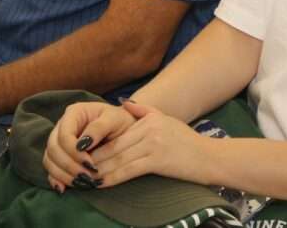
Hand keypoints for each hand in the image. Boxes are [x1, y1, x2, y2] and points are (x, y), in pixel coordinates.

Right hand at [43, 101, 136, 192]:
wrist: (124, 128)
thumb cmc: (120, 121)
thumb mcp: (114, 119)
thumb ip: (98, 128)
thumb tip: (82, 145)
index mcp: (74, 113)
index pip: (64, 135)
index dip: (73, 152)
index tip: (90, 165)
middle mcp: (63, 126)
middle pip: (54, 148)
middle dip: (69, 166)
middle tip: (87, 177)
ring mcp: (59, 141)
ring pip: (50, 159)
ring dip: (63, 174)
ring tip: (81, 183)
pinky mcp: (61, 155)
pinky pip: (51, 168)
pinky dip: (56, 178)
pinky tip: (63, 188)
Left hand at [87, 101, 211, 188]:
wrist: (210, 157)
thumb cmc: (188, 141)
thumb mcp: (166, 119)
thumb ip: (144, 111)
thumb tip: (124, 103)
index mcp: (148, 120)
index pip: (117, 134)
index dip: (97, 145)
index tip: (82, 154)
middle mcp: (148, 129)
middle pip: (114, 146)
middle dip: (93, 159)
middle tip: (76, 169)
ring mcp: (153, 144)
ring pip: (118, 159)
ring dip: (98, 170)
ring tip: (83, 178)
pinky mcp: (158, 161)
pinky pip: (129, 170)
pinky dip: (112, 178)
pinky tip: (101, 184)